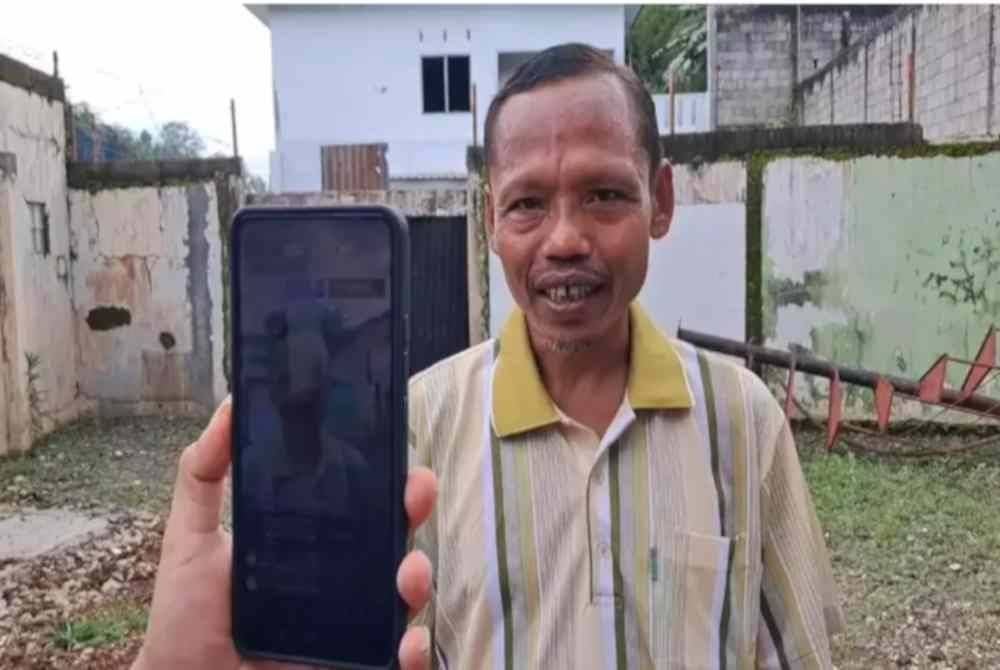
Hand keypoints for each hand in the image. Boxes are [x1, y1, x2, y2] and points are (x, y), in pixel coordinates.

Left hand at [133, 398, 437, 669]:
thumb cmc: (188, 619)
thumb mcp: (190, 539)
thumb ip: (204, 475)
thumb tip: (229, 408)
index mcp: (311, 543)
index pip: (360, 503)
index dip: (385, 477)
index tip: (394, 450)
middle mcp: (340, 579)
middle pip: (392, 539)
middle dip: (413, 512)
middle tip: (416, 493)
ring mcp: (351, 624)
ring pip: (402, 596)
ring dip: (417, 579)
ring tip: (408, 572)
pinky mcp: (353, 665)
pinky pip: (395, 660)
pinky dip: (414, 653)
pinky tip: (408, 643)